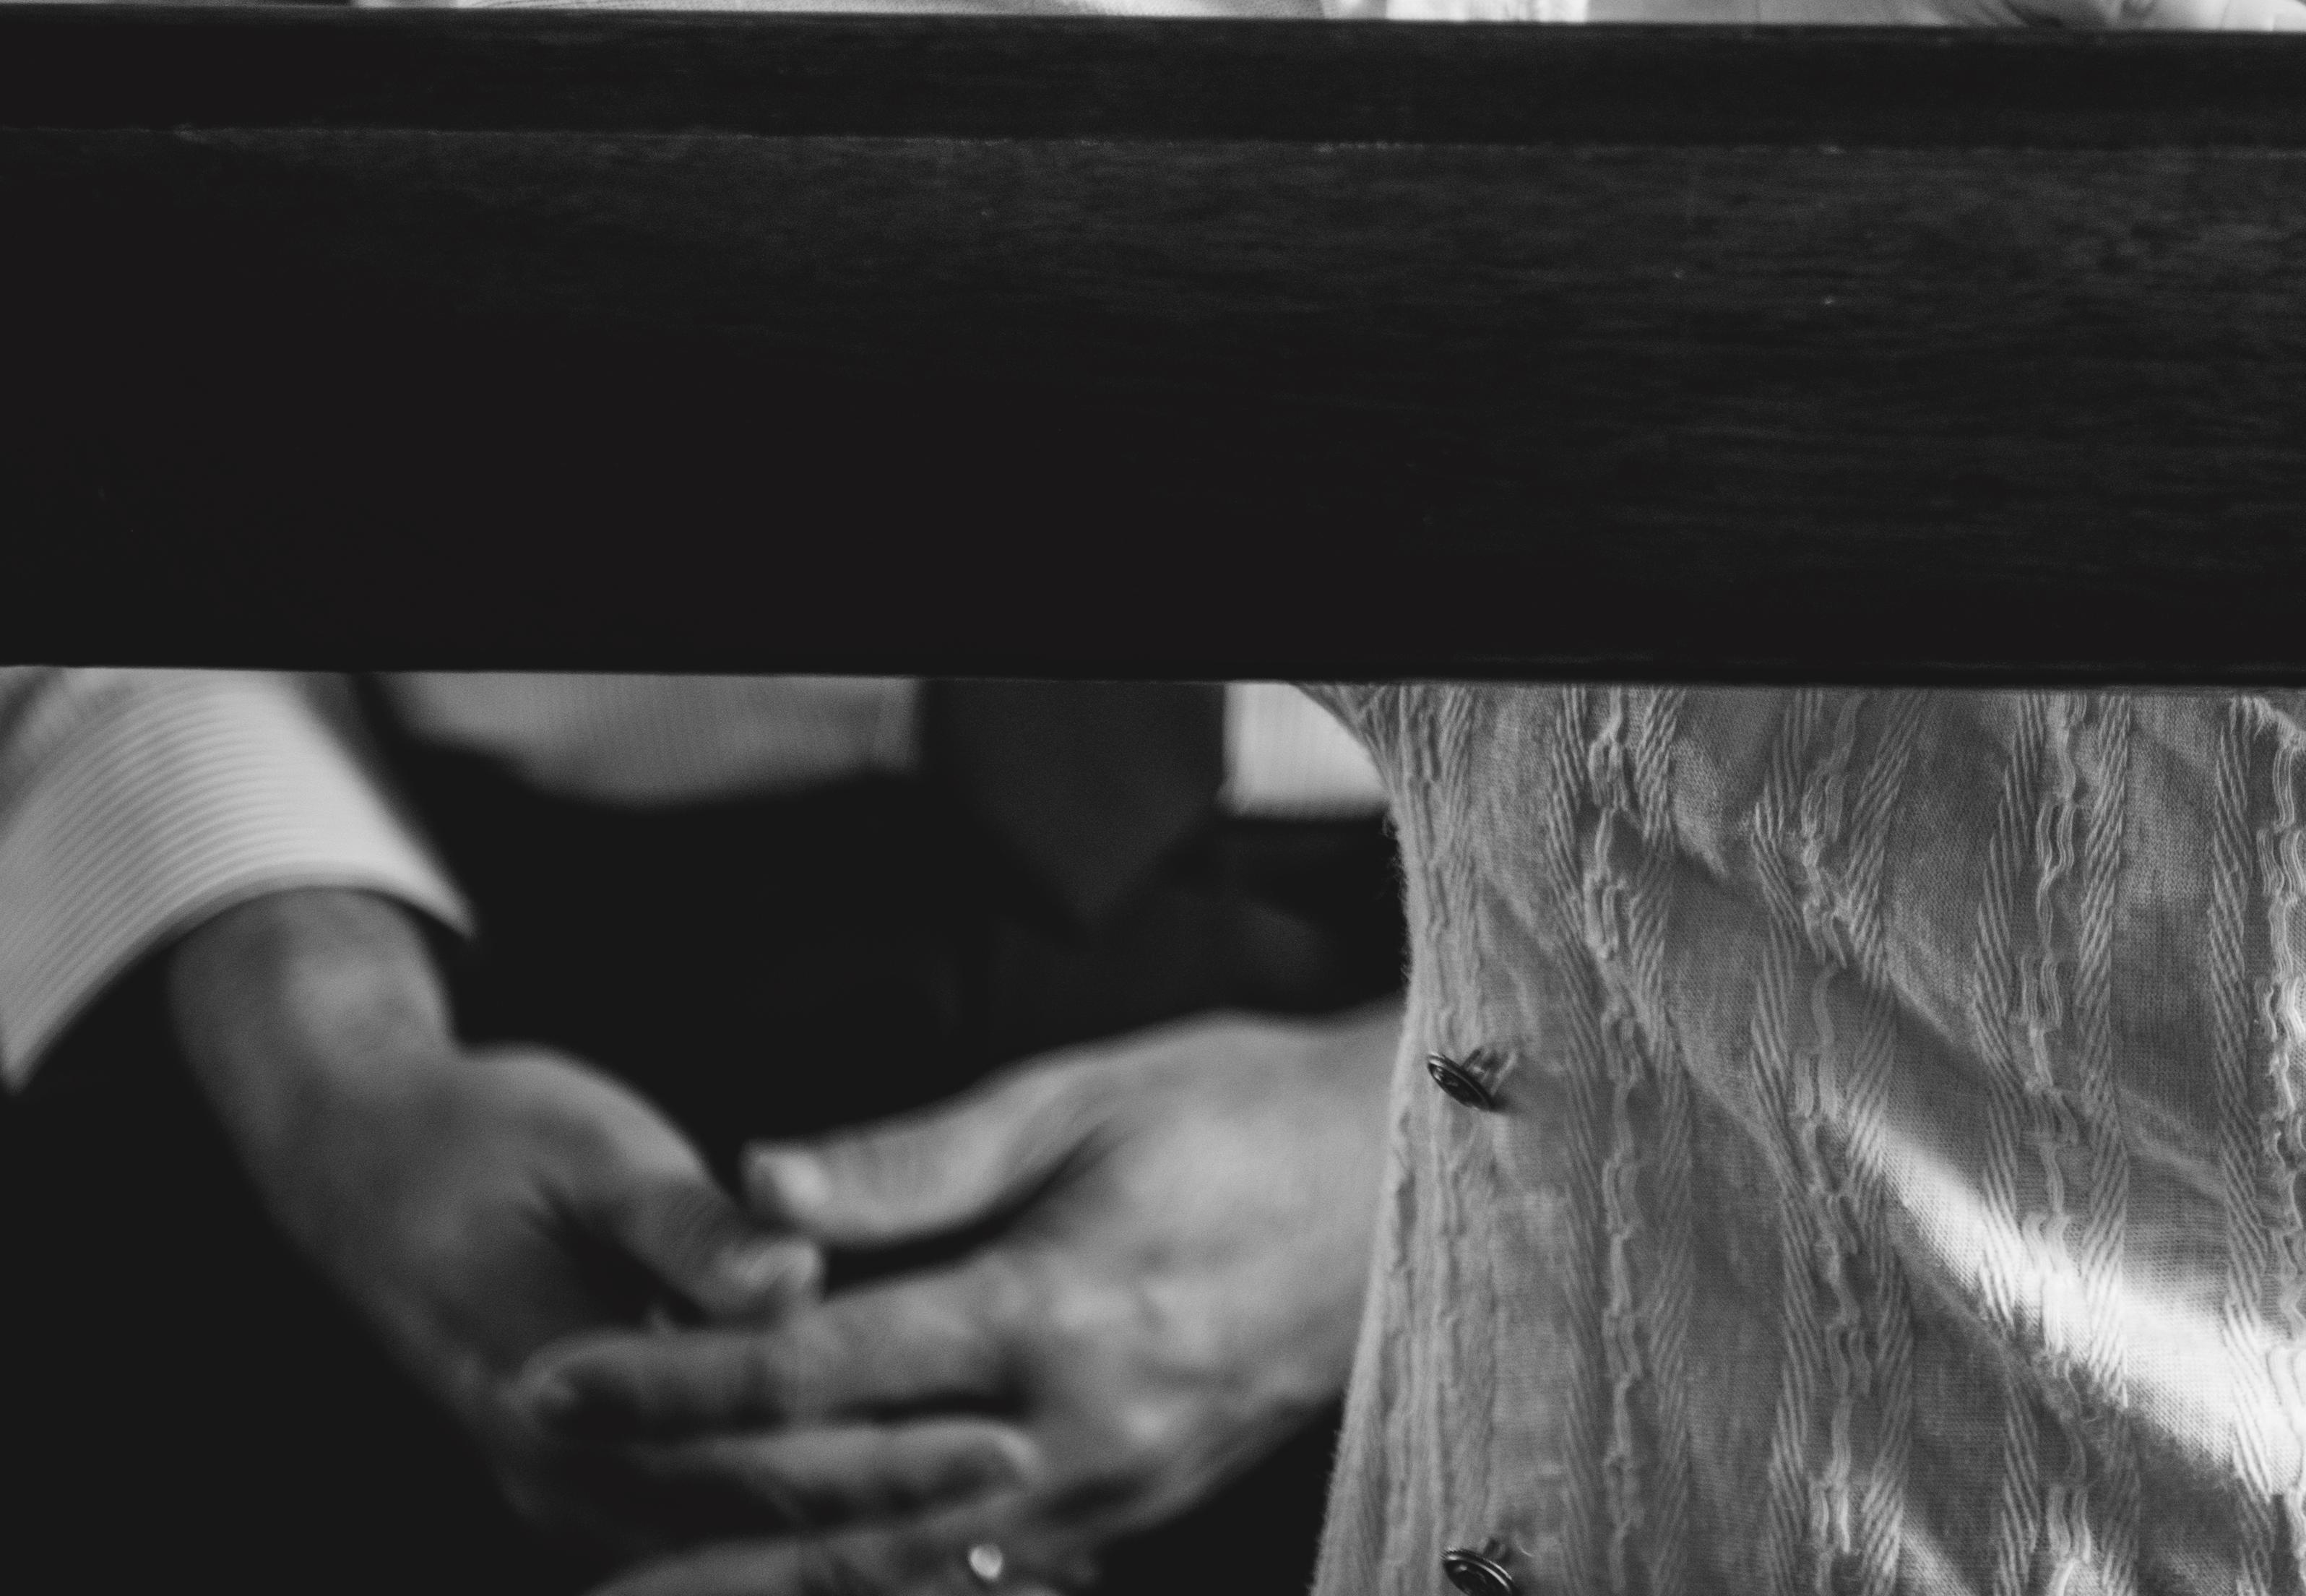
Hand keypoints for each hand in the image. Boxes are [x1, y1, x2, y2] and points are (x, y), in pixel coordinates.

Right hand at [165, 892, 1026, 1558]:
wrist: (366, 1165)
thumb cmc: (487, 1139)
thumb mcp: (592, 1154)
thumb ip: (689, 1230)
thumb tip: (791, 1277)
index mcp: (561, 1397)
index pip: (754, 1463)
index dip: (887, 1463)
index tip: (1009, 1441)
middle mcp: (565, 1474)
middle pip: (760, 1527)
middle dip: (902, 1526)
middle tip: (1043, 1496)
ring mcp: (575, 1490)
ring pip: (739, 1546)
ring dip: (863, 1543)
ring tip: (1013, 1537)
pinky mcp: (599, 1477)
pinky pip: (717, 1524)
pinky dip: (810, 1527)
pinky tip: (916, 1516)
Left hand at [522, 1004, 1399, 1595]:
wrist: (1417, 1184)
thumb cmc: (1248, 1110)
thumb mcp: (1087, 1095)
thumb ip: (917, 1157)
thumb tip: (756, 1184)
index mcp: (1050, 1306)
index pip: (810, 1364)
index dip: (667, 1382)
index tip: (551, 1382)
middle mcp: (1075, 1422)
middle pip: (831, 1502)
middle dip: (676, 1517)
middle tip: (552, 1514)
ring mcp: (1117, 1481)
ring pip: (901, 1563)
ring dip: (765, 1582)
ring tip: (642, 1589)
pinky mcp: (1144, 1500)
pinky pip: (991, 1567)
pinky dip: (887, 1581)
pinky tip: (815, 1583)